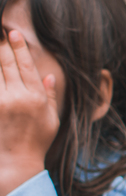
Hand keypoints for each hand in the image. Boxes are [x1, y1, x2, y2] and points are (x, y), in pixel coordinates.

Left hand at [0, 29, 57, 195]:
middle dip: (2, 46)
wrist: (16, 162)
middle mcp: (18, 97)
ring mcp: (2, 102)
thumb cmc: (37, 142)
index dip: (19, 47)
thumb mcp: (51, 119)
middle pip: (6, 63)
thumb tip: (48, 76)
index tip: (13, 33)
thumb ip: (50, 96)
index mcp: (36, 98)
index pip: (26, 65)